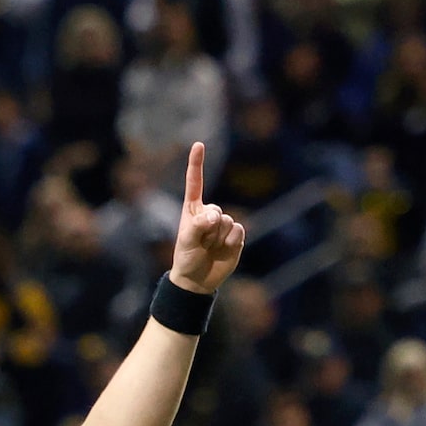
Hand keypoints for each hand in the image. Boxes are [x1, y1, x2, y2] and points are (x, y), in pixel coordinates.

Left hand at [168, 142, 246, 295]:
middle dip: (209, 227)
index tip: (198, 144)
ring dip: (218, 238)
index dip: (197, 163)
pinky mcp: (236, 236)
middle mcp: (209, 213)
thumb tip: (216, 216)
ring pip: (228, 221)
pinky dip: (231, 242)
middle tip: (201, 244)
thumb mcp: (186, 241)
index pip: (195, 182)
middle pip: (217, 210)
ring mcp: (224, 225)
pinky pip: (239, 231)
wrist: (198, 280)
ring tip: (210, 248)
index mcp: (193, 208)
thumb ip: (198, 225)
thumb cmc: (187, 258)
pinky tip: (223, 251)